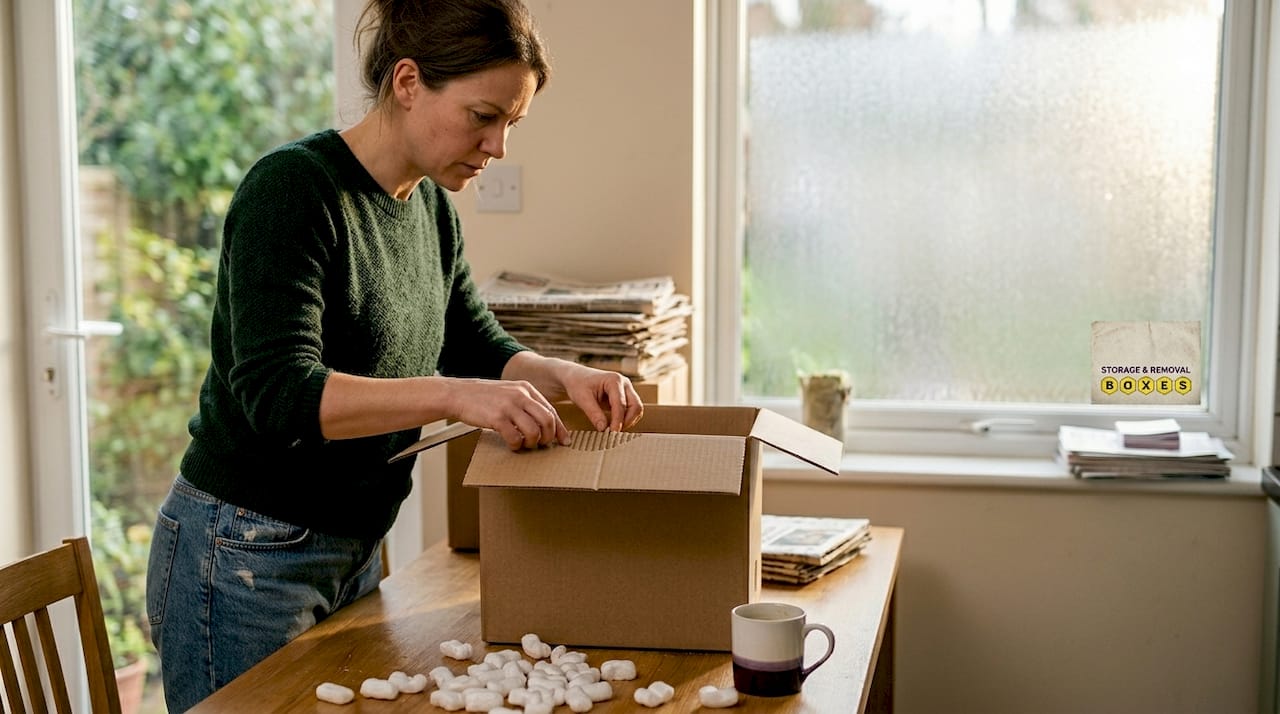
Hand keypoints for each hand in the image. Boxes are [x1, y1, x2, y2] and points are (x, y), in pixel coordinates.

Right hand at [445, 378, 568, 450]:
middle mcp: (520, 395)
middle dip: (548, 438)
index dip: (559, 428)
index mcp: (526, 388)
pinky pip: (515, 437)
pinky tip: (511, 444)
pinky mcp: (497, 417)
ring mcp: (509, 406)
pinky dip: (516, 445)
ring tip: (524, 445)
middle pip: (547, 421)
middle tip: (541, 445)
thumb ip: (526, 404)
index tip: (564, 441)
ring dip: (532, 443)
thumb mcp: (509, 392)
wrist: (458, 394)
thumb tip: (545, 423)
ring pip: (534, 431)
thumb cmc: (484, 397)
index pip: (551, 410)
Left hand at [555, 362, 643, 432]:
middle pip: (636, 406)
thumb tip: (603, 429)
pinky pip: (631, 410)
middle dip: (627, 421)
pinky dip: (625, 419)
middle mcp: (624, 383)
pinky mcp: (625, 396)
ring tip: (613, 429)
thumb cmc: (578, 383)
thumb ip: (593, 413)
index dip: (618, 420)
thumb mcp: (582, 398)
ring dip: (628, 421)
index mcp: (614, 380)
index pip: (621, 404)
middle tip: (614, 432)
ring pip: (636, 409)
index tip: (612, 433)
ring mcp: (626, 390)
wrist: (576, 376)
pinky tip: (613, 425)